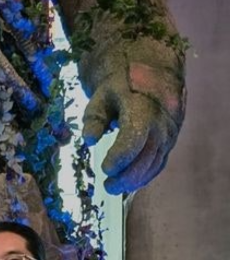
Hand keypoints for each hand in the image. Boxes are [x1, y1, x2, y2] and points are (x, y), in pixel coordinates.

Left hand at [82, 61, 183, 194]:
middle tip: (107, 186)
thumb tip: (89, 140)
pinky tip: (129, 183)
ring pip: (155, 164)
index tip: (104, 168)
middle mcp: (160, 123)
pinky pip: (160, 163)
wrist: (154, 72)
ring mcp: (169, 133)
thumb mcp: (103, 94)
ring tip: (114, 187)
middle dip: (126, 176)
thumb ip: (94, 117)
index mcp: (143, 108)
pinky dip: (145, 176)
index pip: (134, 139)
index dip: (120, 157)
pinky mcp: (170, 140)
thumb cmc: (123, 84)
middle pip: (147, 157)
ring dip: (135, 180)